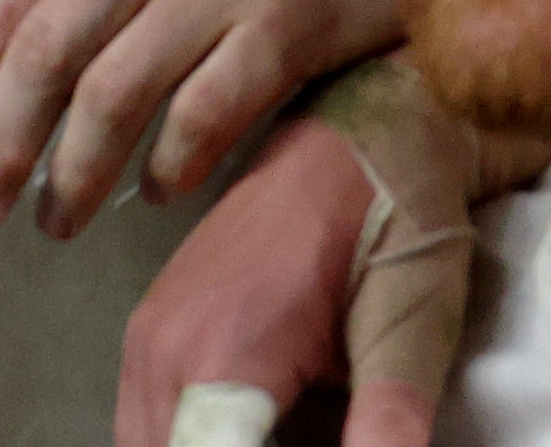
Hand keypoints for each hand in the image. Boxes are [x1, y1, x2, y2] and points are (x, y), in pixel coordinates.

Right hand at [115, 107, 441, 446]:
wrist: (354, 134)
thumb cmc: (391, 228)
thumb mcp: (409, 330)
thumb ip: (388, 424)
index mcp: (220, 355)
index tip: (307, 433)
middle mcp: (161, 347)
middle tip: (300, 432)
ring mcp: (147, 331)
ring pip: (141, 440)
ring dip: (198, 445)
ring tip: (278, 427)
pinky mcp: (153, 322)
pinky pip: (147, 414)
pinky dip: (186, 436)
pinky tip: (256, 429)